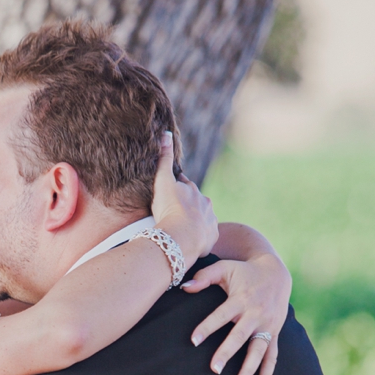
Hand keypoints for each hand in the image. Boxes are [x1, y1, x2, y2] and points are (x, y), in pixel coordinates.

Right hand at [152, 133, 218, 267]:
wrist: (182, 237)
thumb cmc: (170, 209)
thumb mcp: (163, 181)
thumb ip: (164, 158)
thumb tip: (166, 133)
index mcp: (193, 190)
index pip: (184, 184)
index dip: (177, 187)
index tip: (169, 191)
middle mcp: (205, 203)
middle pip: (195, 201)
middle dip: (187, 204)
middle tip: (174, 211)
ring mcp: (209, 221)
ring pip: (202, 218)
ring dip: (194, 221)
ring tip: (181, 228)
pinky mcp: (211, 237)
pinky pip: (205, 236)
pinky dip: (199, 237)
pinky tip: (190, 241)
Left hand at [182, 254, 291, 374]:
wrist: (278, 273)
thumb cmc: (244, 272)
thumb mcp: (225, 268)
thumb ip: (204, 277)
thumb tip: (183, 287)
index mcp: (241, 299)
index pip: (221, 315)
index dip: (207, 327)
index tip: (193, 341)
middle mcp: (256, 314)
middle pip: (240, 336)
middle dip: (227, 352)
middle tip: (214, 369)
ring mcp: (267, 326)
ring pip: (258, 351)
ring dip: (249, 370)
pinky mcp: (274, 334)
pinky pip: (272, 357)